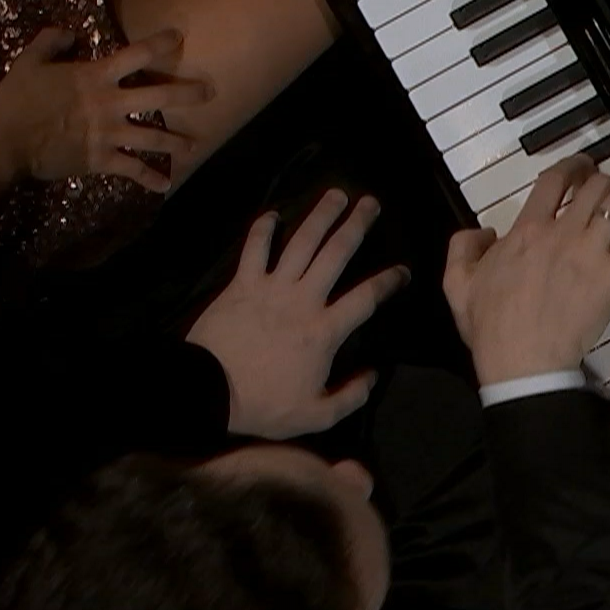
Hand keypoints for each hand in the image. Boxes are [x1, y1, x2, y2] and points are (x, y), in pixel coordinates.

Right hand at [0, 28, 211, 192]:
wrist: (5, 143)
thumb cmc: (16, 100)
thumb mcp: (28, 62)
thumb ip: (49, 42)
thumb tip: (69, 32)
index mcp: (95, 77)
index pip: (136, 55)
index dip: (160, 44)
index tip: (178, 37)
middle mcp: (109, 104)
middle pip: (159, 96)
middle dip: (188, 94)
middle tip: (211, 92)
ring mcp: (109, 134)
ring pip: (153, 137)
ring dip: (177, 142)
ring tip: (195, 145)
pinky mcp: (102, 160)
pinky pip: (132, 170)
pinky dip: (150, 178)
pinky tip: (165, 185)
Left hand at [188, 190, 411, 438]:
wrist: (207, 392)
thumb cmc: (264, 405)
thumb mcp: (317, 415)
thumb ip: (352, 395)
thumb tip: (374, 373)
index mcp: (325, 330)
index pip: (367, 298)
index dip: (389, 282)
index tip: (403, 270)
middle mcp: (304, 299)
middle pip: (336, 254)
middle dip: (356, 226)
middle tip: (371, 203)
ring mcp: (271, 287)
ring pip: (301, 243)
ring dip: (320, 216)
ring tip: (336, 195)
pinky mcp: (241, 284)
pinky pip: (254, 250)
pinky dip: (263, 230)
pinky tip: (272, 214)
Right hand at [444, 155, 609, 382]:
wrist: (523, 361)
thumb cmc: (492, 327)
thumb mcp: (457, 284)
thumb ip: (462, 247)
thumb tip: (483, 231)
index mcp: (526, 231)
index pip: (554, 179)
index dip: (572, 165)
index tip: (580, 167)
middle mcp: (561, 234)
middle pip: (595, 185)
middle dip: (603, 181)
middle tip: (604, 190)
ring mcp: (589, 254)